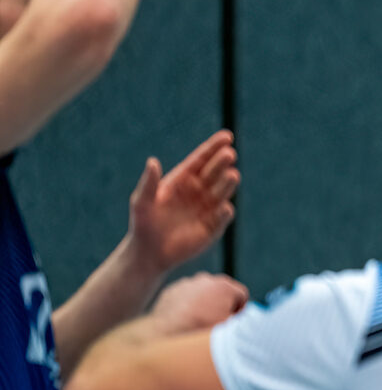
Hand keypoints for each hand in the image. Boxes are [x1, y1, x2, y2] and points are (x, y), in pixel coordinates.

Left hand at [127, 130, 238, 275]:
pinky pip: (223, 216)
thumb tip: (152, 161)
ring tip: (232, 175)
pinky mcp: (214, 227)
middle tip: (228, 154)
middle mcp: (200, 190)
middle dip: (223, 162)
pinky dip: (225, 212)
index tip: (227, 136)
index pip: (203, 159)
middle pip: (215, 171)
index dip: (215, 147)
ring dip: (228, 183)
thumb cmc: (143, 224)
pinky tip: (224, 207)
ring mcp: (208, 207)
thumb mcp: (142, 202)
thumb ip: (148, 183)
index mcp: (184, 179)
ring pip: (223, 190)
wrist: (149, 253)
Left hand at [150, 272, 248, 332]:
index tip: (232, 322)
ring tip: (199, 322)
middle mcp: (207, 279)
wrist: (163, 334)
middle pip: (223, 292)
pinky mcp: (173, 289)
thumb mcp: (229, 329)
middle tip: (216, 322)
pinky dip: (188, 304)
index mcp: (225, 287)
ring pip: (204, 293)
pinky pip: (187, 296)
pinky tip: (185, 320)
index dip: (240, 310)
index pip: (242, 296)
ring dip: (205, 303)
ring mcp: (188, 283)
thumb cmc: (199, 332)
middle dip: (223, 304)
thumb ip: (242, 320)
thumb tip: (245, 318)